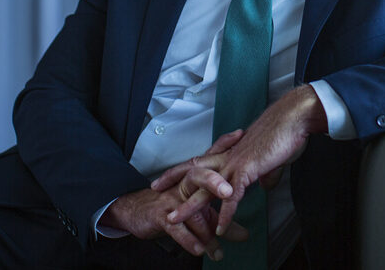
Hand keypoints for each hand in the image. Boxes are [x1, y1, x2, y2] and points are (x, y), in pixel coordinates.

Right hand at [100, 130, 247, 258]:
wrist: (138, 210)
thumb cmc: (174, 204)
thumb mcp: (200, 210)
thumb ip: (222, 220)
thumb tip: (245, 235)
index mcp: (195, 175)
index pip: (212, 156)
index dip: (224, 144)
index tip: (239, 135)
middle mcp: (185, 183)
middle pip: (200, 174)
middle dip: (214, 181)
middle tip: (229, 191)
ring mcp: (173, 198)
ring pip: (190, 206)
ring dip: (205, 227)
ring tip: (218, 238)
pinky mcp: (162, 215)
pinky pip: (177, 228)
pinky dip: (188, 239)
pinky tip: (199, 249)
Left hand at [159, 85, 327, 236]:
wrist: (292, 119)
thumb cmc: (284, 133)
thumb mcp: (271, 158)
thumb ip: (265, 173)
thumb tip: (266, 184)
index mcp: (233, 152)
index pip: (204, 160)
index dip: (186, 167)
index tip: (170, 174)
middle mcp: (230, 156)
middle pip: (195, 170)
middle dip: (173, 179)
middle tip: (154, 188)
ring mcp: (236, 163)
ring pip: (206, 188)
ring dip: (189, 206)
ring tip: (174, 219)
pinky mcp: (248, 170)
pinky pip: (232, 197)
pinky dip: (225, 213)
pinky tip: (219, 227)